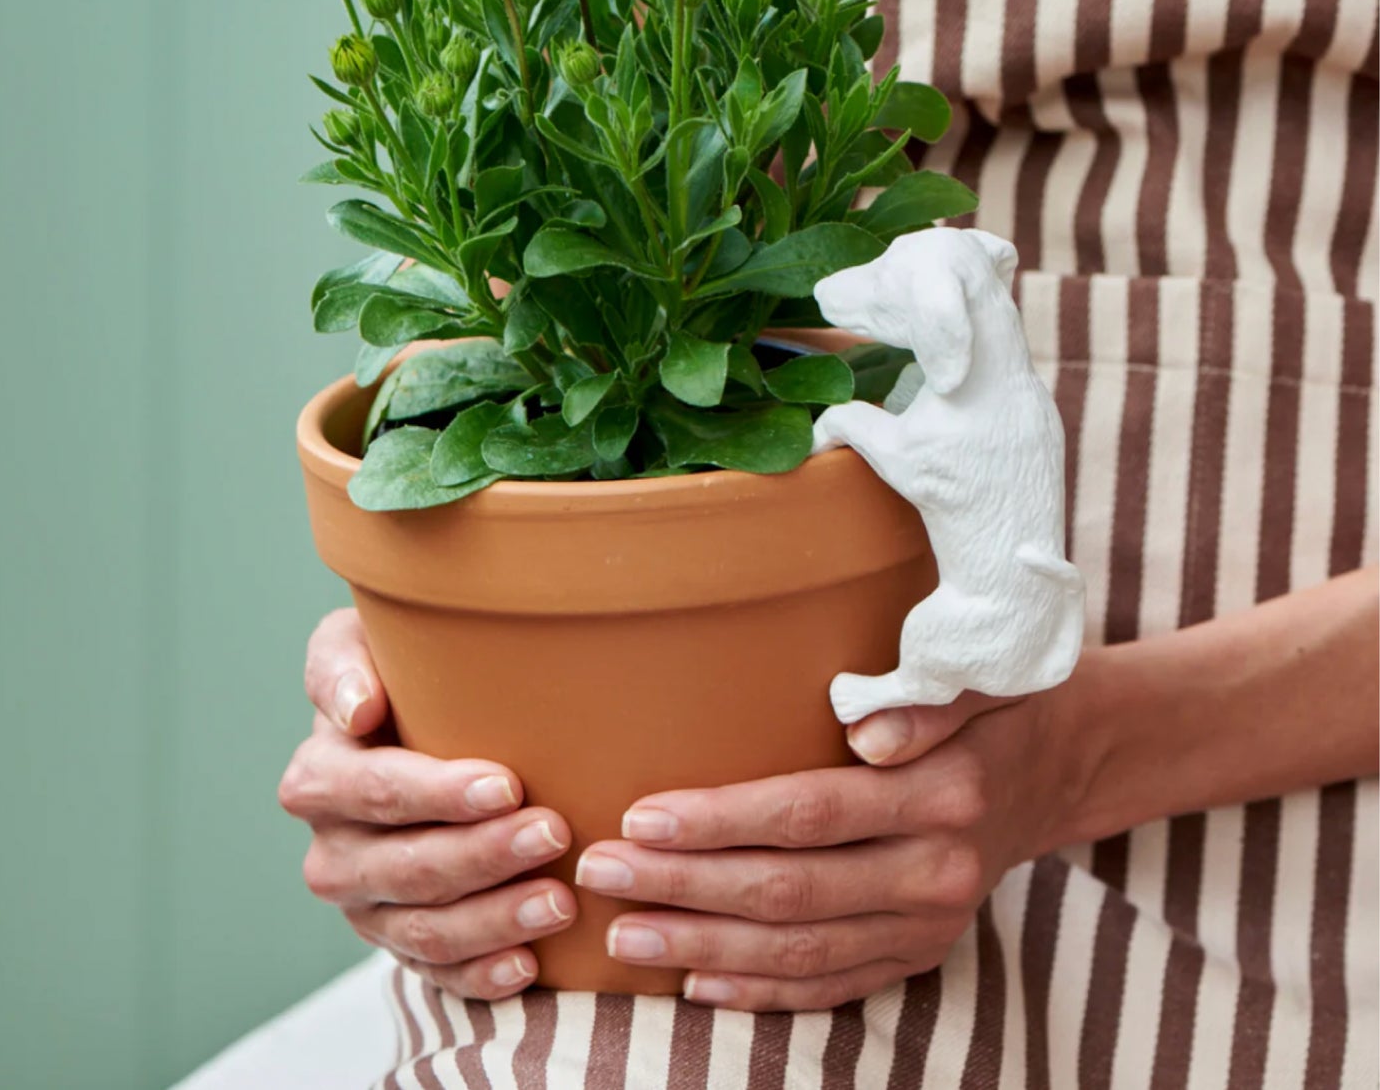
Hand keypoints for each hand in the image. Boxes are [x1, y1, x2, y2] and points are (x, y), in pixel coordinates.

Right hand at [278, 609, 576, 999]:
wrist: (407, 725)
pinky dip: (481, 975)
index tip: (507, 784)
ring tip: (561, 901)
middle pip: (407, 866)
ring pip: (424, 929)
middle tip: (553, 832)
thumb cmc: (397, 674)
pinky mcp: (398, 942)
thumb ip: (344, 662)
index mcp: (320, 777)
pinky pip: (436, 973)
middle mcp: (333, 851)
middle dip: (483, 855)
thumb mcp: (358, 643)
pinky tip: (530, 964)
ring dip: (494, 919)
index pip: (377, 792)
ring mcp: (364, 906)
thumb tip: (356, 710)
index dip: (438, 794)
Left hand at [577, 687, 1088, 1010]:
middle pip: (790, 892)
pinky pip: (834, 986)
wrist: (1066, 761)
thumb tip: (863, 730)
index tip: (641, 817)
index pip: (809, 815)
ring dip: (705, 950)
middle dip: (685, 889)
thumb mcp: (980, 674)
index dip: (720, 822)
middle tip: (600, 874)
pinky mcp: (921, 952)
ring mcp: (930, 925)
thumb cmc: (1000, 699)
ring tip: (624, 938)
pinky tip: (697, 984)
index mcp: (941, 795)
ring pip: (801, 951)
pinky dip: (763, 991)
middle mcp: (936, 871)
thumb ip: (925, 700)